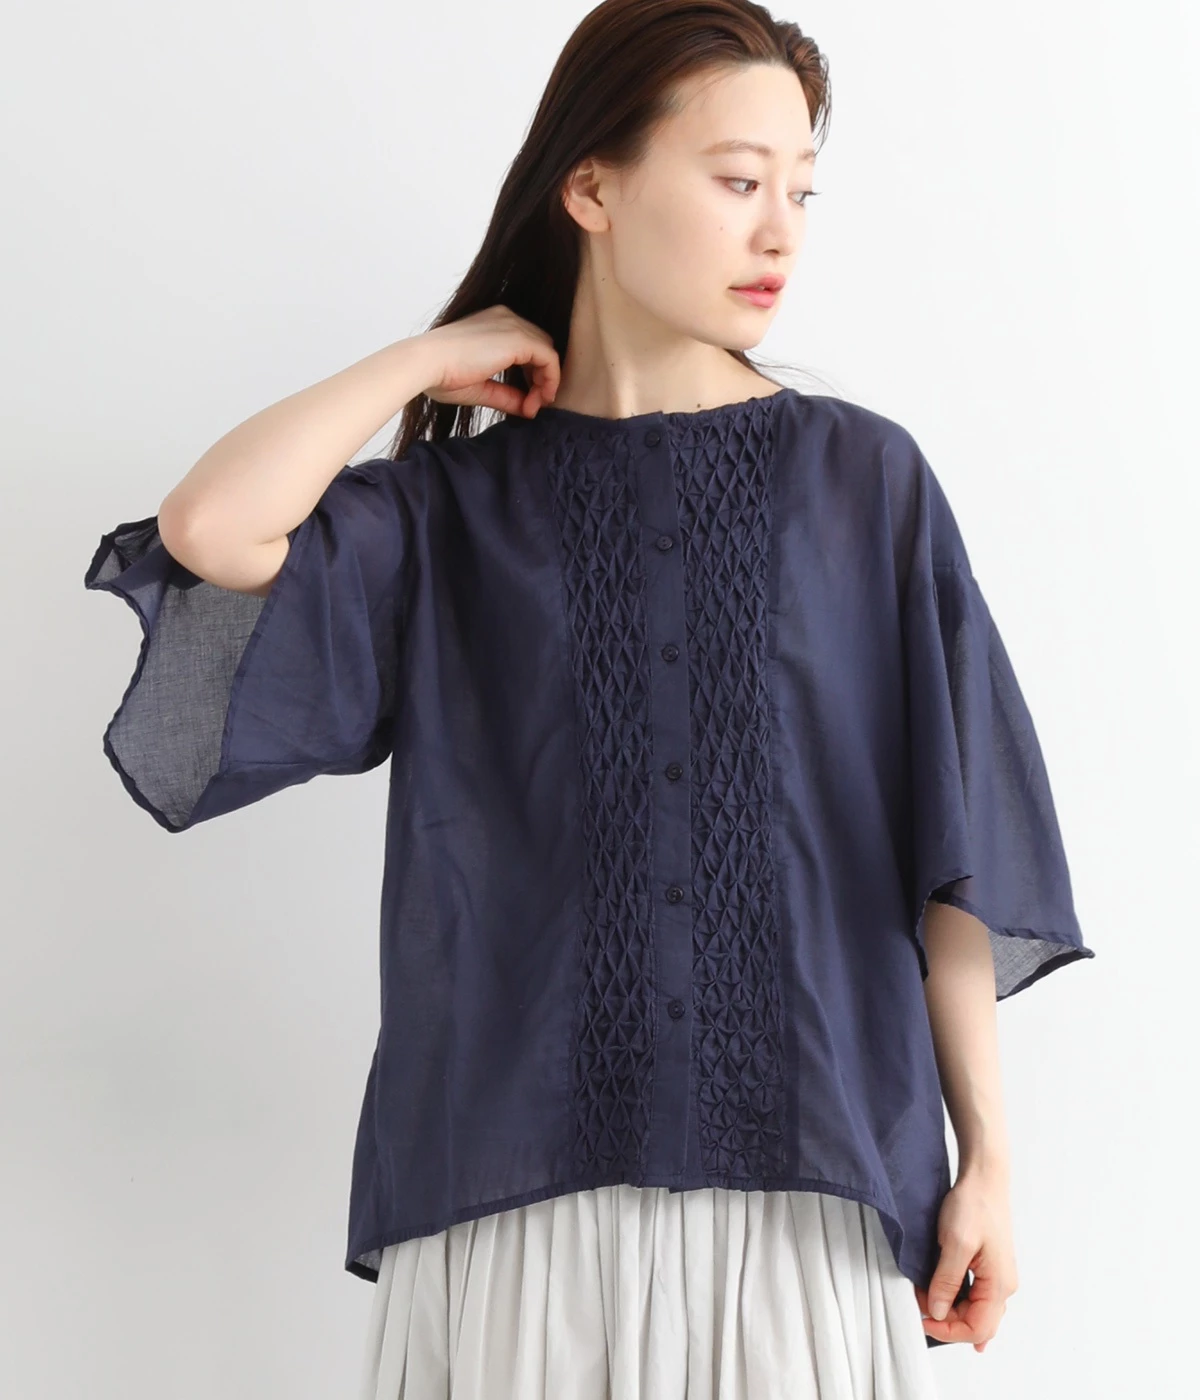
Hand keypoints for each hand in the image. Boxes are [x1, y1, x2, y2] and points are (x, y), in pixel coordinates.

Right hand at [418, 305, 561, 419]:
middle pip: (541, 348)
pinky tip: (538, 400)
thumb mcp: (481, 387)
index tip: (525, 404)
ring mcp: (512, 325)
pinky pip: (550, 358)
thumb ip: (506, 395)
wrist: (426, 363)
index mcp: (493, 324)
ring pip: (548, 353)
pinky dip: (549, 381)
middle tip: (531, 406)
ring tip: (533, 407)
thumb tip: (527, 409)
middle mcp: (506, 319)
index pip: (527, 347)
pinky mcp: (518, 338)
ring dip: (546, 382)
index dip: (532, 377)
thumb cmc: (441, 373)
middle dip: (541, 379)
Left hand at [912, 1167, 1018, 1351]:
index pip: (978, 1328)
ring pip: (976, 1311)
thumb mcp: (956, 1243)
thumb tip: (937, 1313)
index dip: (948, 1331)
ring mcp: (997, 1276)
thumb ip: (947, 1281)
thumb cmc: (974, 1205)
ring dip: (950, 1309)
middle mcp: (1003, 1285)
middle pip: (978, 1323)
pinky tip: (943, 1298)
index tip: (923, 1319)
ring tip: (926, 1295)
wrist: (984, 1178)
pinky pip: (975, 1295)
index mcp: (999, 1284)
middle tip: (920, 1304)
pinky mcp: (989, 1267)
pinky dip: (957, 1299)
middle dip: (947, 1321)